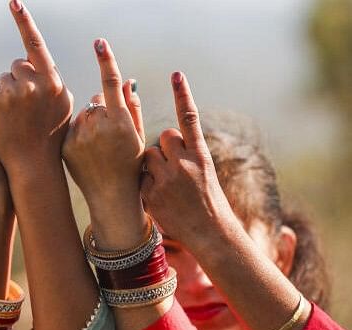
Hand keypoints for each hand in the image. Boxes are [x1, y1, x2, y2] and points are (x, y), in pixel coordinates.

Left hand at [0, 0, 71, 173]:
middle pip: (18, 65)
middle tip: (24, 106)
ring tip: (14, 117)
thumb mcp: (61, 108)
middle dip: (18, 79)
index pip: (36, 45)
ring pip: (2, 77)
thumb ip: (51, 83)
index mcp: (54, 83)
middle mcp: (34, 84)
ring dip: (4, 91)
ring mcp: (13, 92)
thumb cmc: (50, 136)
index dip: (24, 22)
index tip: (13, 2)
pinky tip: (1, 119)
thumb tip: (33, 63)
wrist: (31, 163)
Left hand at [63, 38, 144, 204]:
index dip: (106, 60)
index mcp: (120, 122)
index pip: (111, 83)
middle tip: (108, 133)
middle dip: (101, 109)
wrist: (110, 195)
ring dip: (88, 122)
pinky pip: (71, 127)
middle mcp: (99, 126)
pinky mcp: (66, 144)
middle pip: (95, 100)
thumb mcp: (137, 135)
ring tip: (97, 147)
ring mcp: (80, 136)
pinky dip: (78, 133)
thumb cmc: (129, 164)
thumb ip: (132, 106)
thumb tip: (127, 80)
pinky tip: (86, 152)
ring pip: (82, 114)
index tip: (99, 43)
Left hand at [141, 72, 237, 246]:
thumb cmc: (208, 202)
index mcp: (201, 154)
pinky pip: (141, 177)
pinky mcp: (152, 193)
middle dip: (165, 150)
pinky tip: (162, 199)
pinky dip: (147, 184)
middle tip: (176, 171)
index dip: (182, 95)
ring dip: (153, 167)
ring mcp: (167, 178)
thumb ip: (186, 154)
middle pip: (162, 138)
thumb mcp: (205, 173)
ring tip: (169, 187)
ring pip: (148, 156)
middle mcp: (185, 162)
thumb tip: (163, 137)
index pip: (189, 118)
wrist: (211, 233)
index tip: (175, 74)